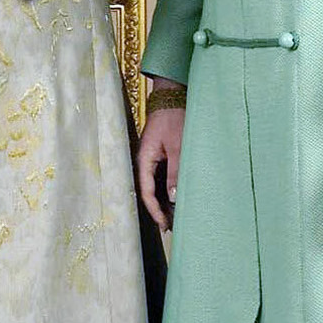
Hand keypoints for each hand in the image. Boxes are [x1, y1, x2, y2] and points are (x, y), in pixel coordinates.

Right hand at [135, 103, 184, 231]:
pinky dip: (168, 188)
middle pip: (149, 190)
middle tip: (172, 226)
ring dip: (164, 200)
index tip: (164, 224)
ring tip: (175, 216)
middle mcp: (146, 160)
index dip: (154, 210)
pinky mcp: (161, 154)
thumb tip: (172, 197)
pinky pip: (161, 176)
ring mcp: (153, 157)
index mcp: (145, 158)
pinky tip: (177, 196)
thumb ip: (175, 172)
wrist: (173, 95)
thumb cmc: (174, 118)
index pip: (146, 191)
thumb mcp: (178, 147)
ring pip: (155, 184)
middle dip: (159, 209)